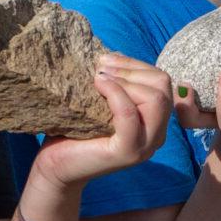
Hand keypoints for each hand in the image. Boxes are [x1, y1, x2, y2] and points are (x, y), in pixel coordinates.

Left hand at [32, 56, 174, 184]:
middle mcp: (157, 134)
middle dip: (132, 70)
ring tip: (98, 78)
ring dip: (125, 80)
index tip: (106, 61)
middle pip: (163, 87)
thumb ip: (115, 82)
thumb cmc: (75, 132)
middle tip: (101, 69)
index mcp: (154, 120)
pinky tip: (98, 85)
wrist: (56, 166)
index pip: (163, 82)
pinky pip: (130, 115)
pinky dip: (116, 93)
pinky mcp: (128, 152)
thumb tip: (112, 55)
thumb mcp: (100, 101)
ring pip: (156, 99)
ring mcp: (146, 145)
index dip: (136, 65)